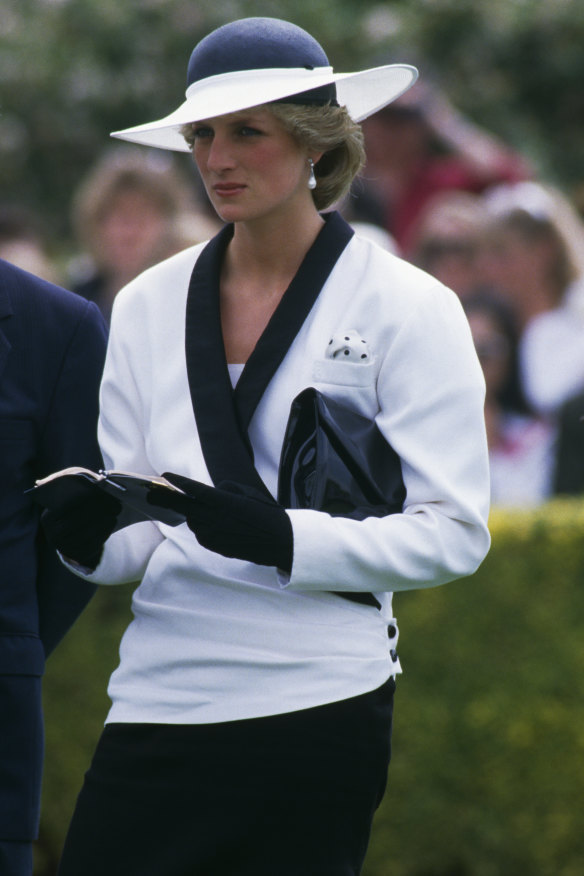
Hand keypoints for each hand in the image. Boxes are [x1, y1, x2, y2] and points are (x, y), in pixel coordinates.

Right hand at [41, 488, 121, 569]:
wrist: (71, 532)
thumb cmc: (71, 507)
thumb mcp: (66, 496)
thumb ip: (70, 486)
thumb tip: (90, 481)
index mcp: (47, 519)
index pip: (64, 506)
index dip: (83, 498)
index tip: (98, 491)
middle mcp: (53, 535)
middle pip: (76, 521)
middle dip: (97, 510)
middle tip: (113, 502)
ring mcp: (64, 548)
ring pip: (86, 534)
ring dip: (104, 521)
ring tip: (115, 511)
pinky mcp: (77, 555)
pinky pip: (92, 544)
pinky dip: (104, 532)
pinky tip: (112, 522)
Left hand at [148, 473, 292, 572]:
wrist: (281, 542)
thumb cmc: (268, 515)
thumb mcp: (250, 494)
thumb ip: (227, 490)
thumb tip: (214, 491)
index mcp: (225, 502)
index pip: (195, 490)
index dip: (178, 482)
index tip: (164, 476)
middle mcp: (216, 519)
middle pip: (184, 507)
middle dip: (166, 500)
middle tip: (150, 494)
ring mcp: (215, 535)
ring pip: (193, 522)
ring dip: (192, 515)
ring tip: (200, 511)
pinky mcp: (216, 547)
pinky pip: (202, 535)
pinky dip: (203, 528)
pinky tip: (214, 525)